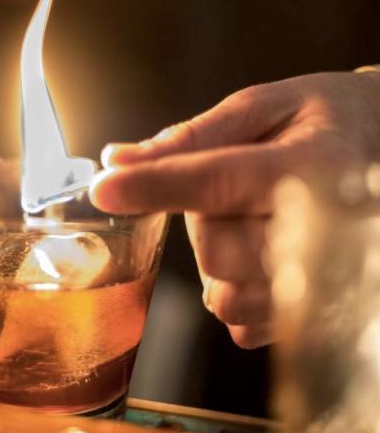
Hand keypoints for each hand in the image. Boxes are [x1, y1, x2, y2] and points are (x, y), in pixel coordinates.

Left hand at [89, 71, 379, 347]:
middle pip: (216, 249)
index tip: (105, 189)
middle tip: (233, 193)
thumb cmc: (327, 121)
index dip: (154, 186)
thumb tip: (119, 159)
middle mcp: (326, 229)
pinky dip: (234, 294)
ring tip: (252, 225)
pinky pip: (245, 325)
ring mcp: (327, 281)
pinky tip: (258, 261)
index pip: (217, 180)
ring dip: (218, 262)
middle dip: (203, 223)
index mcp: (309, 165)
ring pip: (226, 295)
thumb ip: (192, 136)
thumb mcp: (264, 107)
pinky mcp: (317, 314)